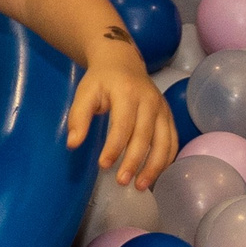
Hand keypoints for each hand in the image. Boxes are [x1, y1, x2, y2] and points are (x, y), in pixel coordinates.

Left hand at [65, 49, 175, 187]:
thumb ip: (78, 117)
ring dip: (154, 166)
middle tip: (122, 182)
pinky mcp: (168, 115)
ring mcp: (162, 108)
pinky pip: (173, 140)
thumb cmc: (101, 80)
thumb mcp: (85, 93)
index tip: (103, 166)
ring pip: (163, 141)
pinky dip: (167, 159)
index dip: (114, 148)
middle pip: (144, 136)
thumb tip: (73, 144)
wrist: (123, 61)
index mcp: (127, 93)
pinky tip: (156, 175)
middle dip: (134, 162)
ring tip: (140, 186)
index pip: (123, 125)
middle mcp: (149, 101)